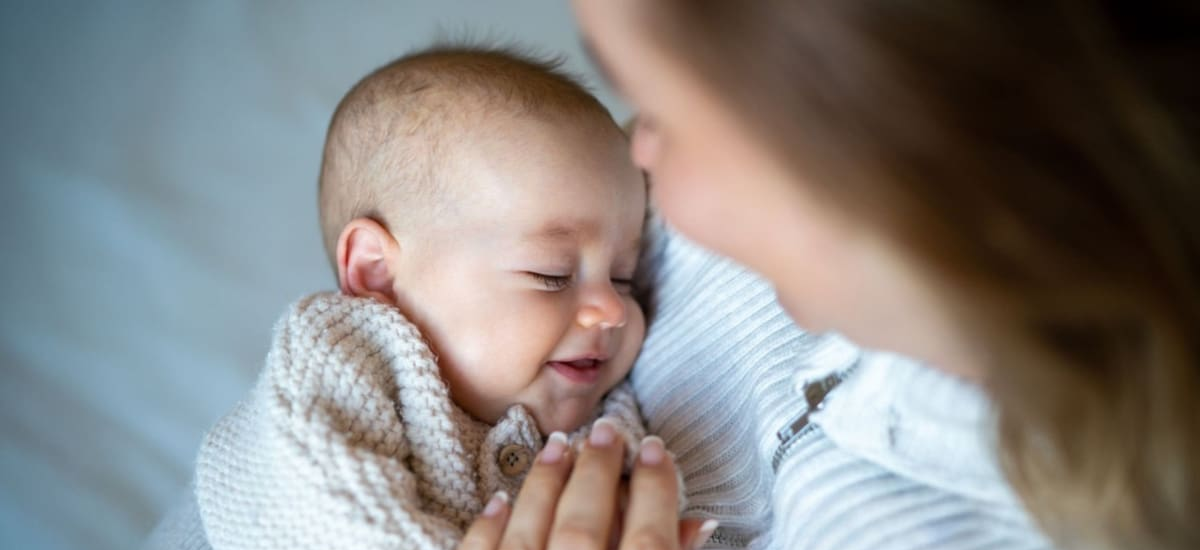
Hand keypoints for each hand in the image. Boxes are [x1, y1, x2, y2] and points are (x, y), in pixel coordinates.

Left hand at [459, 418, 717, 549]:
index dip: (656, 487)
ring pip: (531, 531)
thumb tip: (701, 522)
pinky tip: (501, 498)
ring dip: (547, 483)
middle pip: (585, 523)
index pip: (649, 536)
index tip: (655, 450)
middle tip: (607, 430)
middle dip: (598, 470)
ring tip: (561, 445)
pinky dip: (491, 527)